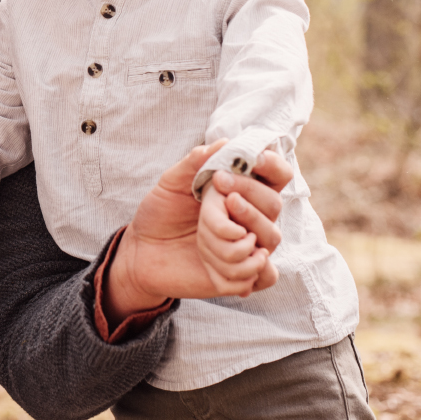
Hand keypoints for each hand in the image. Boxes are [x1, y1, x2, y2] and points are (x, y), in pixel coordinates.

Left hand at [103, 139, 289, 322]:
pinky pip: (264, 275)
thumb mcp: (171, 183)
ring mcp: (252, 248)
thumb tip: (223, 143)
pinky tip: (213, 262)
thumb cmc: (162, 213)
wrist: (143, 250)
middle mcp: (254, 218)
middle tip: (219, 192)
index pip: (277, 174)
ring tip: (201, 233)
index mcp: (241, 190)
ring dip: (229, 235)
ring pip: (269, 239)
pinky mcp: (245, 277)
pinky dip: (239, 268)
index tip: (254, 159)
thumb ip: (195, 163)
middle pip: (274, 205)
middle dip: (245, 197)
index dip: (272, 165)